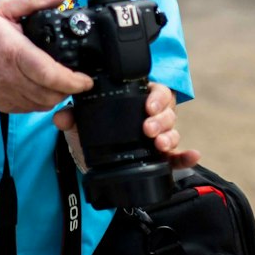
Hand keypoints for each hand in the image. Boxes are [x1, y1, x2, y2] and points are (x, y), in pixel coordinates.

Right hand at [0, 0, 92, 113]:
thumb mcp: (1, 8)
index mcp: (15, 53)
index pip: (52, 75)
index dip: (74, 81)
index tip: (86, 78)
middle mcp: (12, 79)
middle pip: (53, 94)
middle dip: (69, 87)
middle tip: (75, 75)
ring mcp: (6, 95)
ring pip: (43, 105)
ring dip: (55, 94)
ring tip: (57, 79)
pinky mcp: (1, 105)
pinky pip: (29, 109)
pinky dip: (40, 100)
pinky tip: (38, 85)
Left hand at [53, 83, 201, 171]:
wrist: (91, 162)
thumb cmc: (92, 135)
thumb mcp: (80, 125)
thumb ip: (71, 117)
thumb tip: (62, 116)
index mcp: (135, 102)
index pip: (155, 91)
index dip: (156, 97)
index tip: (148, 106)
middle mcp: (151, 117)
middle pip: (168, 111)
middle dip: (161, 119)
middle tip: (148, 129)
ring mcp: (157, 137)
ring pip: (173, 131)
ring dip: (170, 137)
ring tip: (159, 145)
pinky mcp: (161, 159)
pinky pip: (177, 157)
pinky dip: (185, 157)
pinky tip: (192, 156)